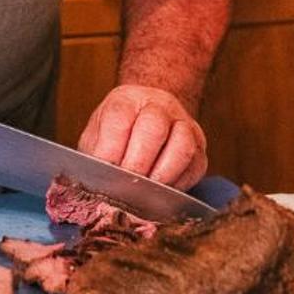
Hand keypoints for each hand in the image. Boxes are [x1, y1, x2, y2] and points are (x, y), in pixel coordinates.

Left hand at [78, 85, 206, 189]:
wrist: (146, 120)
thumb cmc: (117, 134)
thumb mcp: (97, 137)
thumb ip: (95, 155)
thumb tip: (94, 184)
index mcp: (127, 100)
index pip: (120, 117)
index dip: (111, 149)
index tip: (104, 173)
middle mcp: (159, 105)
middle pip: (153, 128)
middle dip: (137, 164)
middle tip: (125, 187)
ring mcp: (184, 124)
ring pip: (182, 146)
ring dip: (161, 175)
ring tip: (145, 194)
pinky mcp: (199, 149)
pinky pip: (193, 167)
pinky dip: (177, 185)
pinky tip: (160, 193)